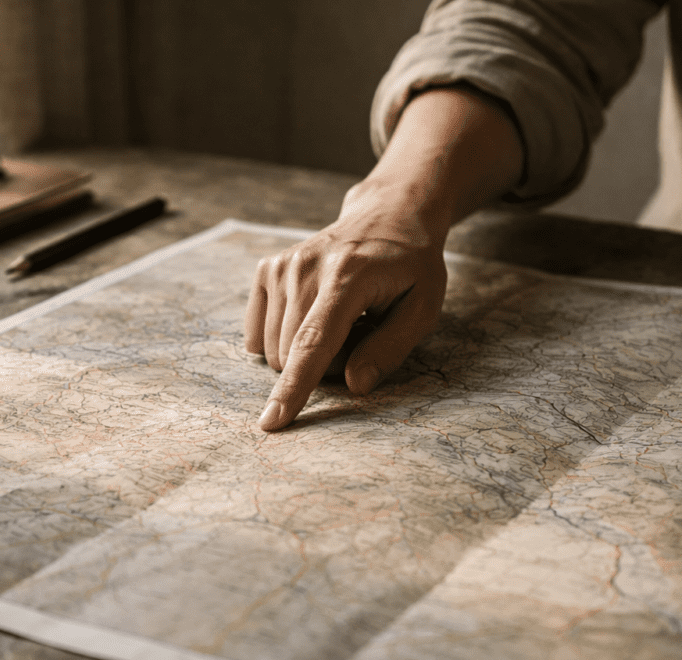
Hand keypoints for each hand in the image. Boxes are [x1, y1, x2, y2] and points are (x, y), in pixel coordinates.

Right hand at [244, 182, 447, 430]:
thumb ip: (390, 349)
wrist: (387, 216)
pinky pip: (258, 335)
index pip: (314, 342)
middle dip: (324, 366)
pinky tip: (312, 315)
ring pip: (273, 349)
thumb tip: (354, 385)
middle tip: (359, 335)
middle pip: (292, 354)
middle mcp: (306, 268)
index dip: (294, 387)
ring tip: (341, 320)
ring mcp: (282, 266)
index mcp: (347, 277)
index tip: (272, 421)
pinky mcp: (266, 269)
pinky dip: (284, 339)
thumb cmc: (410, 267)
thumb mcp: (423, 308)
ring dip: (306, 352)